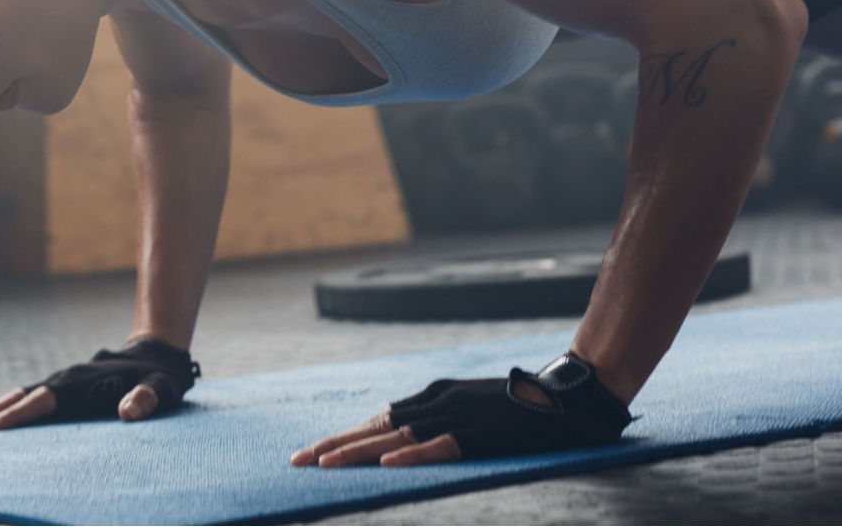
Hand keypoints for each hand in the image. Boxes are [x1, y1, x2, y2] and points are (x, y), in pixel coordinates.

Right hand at [0, 339, 199, 430]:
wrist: (154, 353)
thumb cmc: (158, 377)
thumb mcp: (160, 388)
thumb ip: (147, 399)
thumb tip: (129, 412)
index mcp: (80, 385)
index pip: (42, 402)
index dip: (16, 416)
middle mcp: (64, 381)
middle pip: (18, 397)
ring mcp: (60, 383)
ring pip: (15, 396)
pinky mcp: (61, 389)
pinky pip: (24, 398)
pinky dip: (0, 408)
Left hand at [291, 353, 631, 467]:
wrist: (563, 395)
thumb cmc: (515, 404)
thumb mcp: (467, 405)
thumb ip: (436, 418)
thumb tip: (401, 439)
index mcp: (431, 395)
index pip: (377, 420)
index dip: (343, 437)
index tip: (311, 453)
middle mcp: (435, 401)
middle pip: (374, 427)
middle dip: (334, 445)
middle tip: (297, 461)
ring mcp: (455, 416)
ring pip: (395, 437)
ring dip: (357, 453)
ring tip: (324, 466)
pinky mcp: (478, 433)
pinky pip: (439, 447)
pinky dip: (411, 457)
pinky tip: (387, 466)